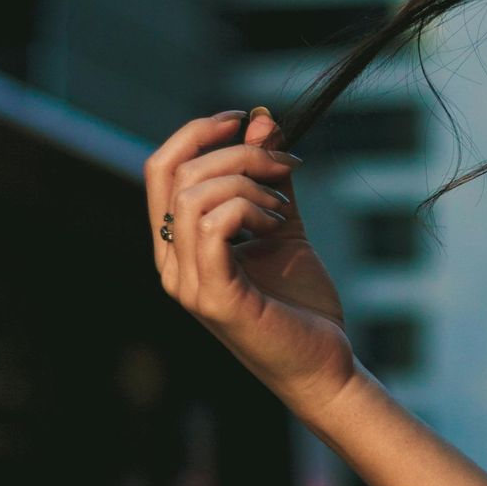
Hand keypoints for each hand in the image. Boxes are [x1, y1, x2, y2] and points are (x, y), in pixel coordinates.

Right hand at [147, 106, 355, 413]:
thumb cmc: (300, 302)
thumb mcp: (282, 223)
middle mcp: (172, 265)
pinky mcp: (215, 299)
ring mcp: (189, 285)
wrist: (324, 365)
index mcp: (178, 246)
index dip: (197, 132)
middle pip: (177, 174)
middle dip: (237, 154)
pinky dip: (248, 209)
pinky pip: (212, 227)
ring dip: (247, 184)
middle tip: (286, 165)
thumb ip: (269, 177)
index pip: (161, 169)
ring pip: (193, 196)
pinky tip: (278, 226)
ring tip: (283, 210)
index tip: (244, 120)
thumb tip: (261, 121)